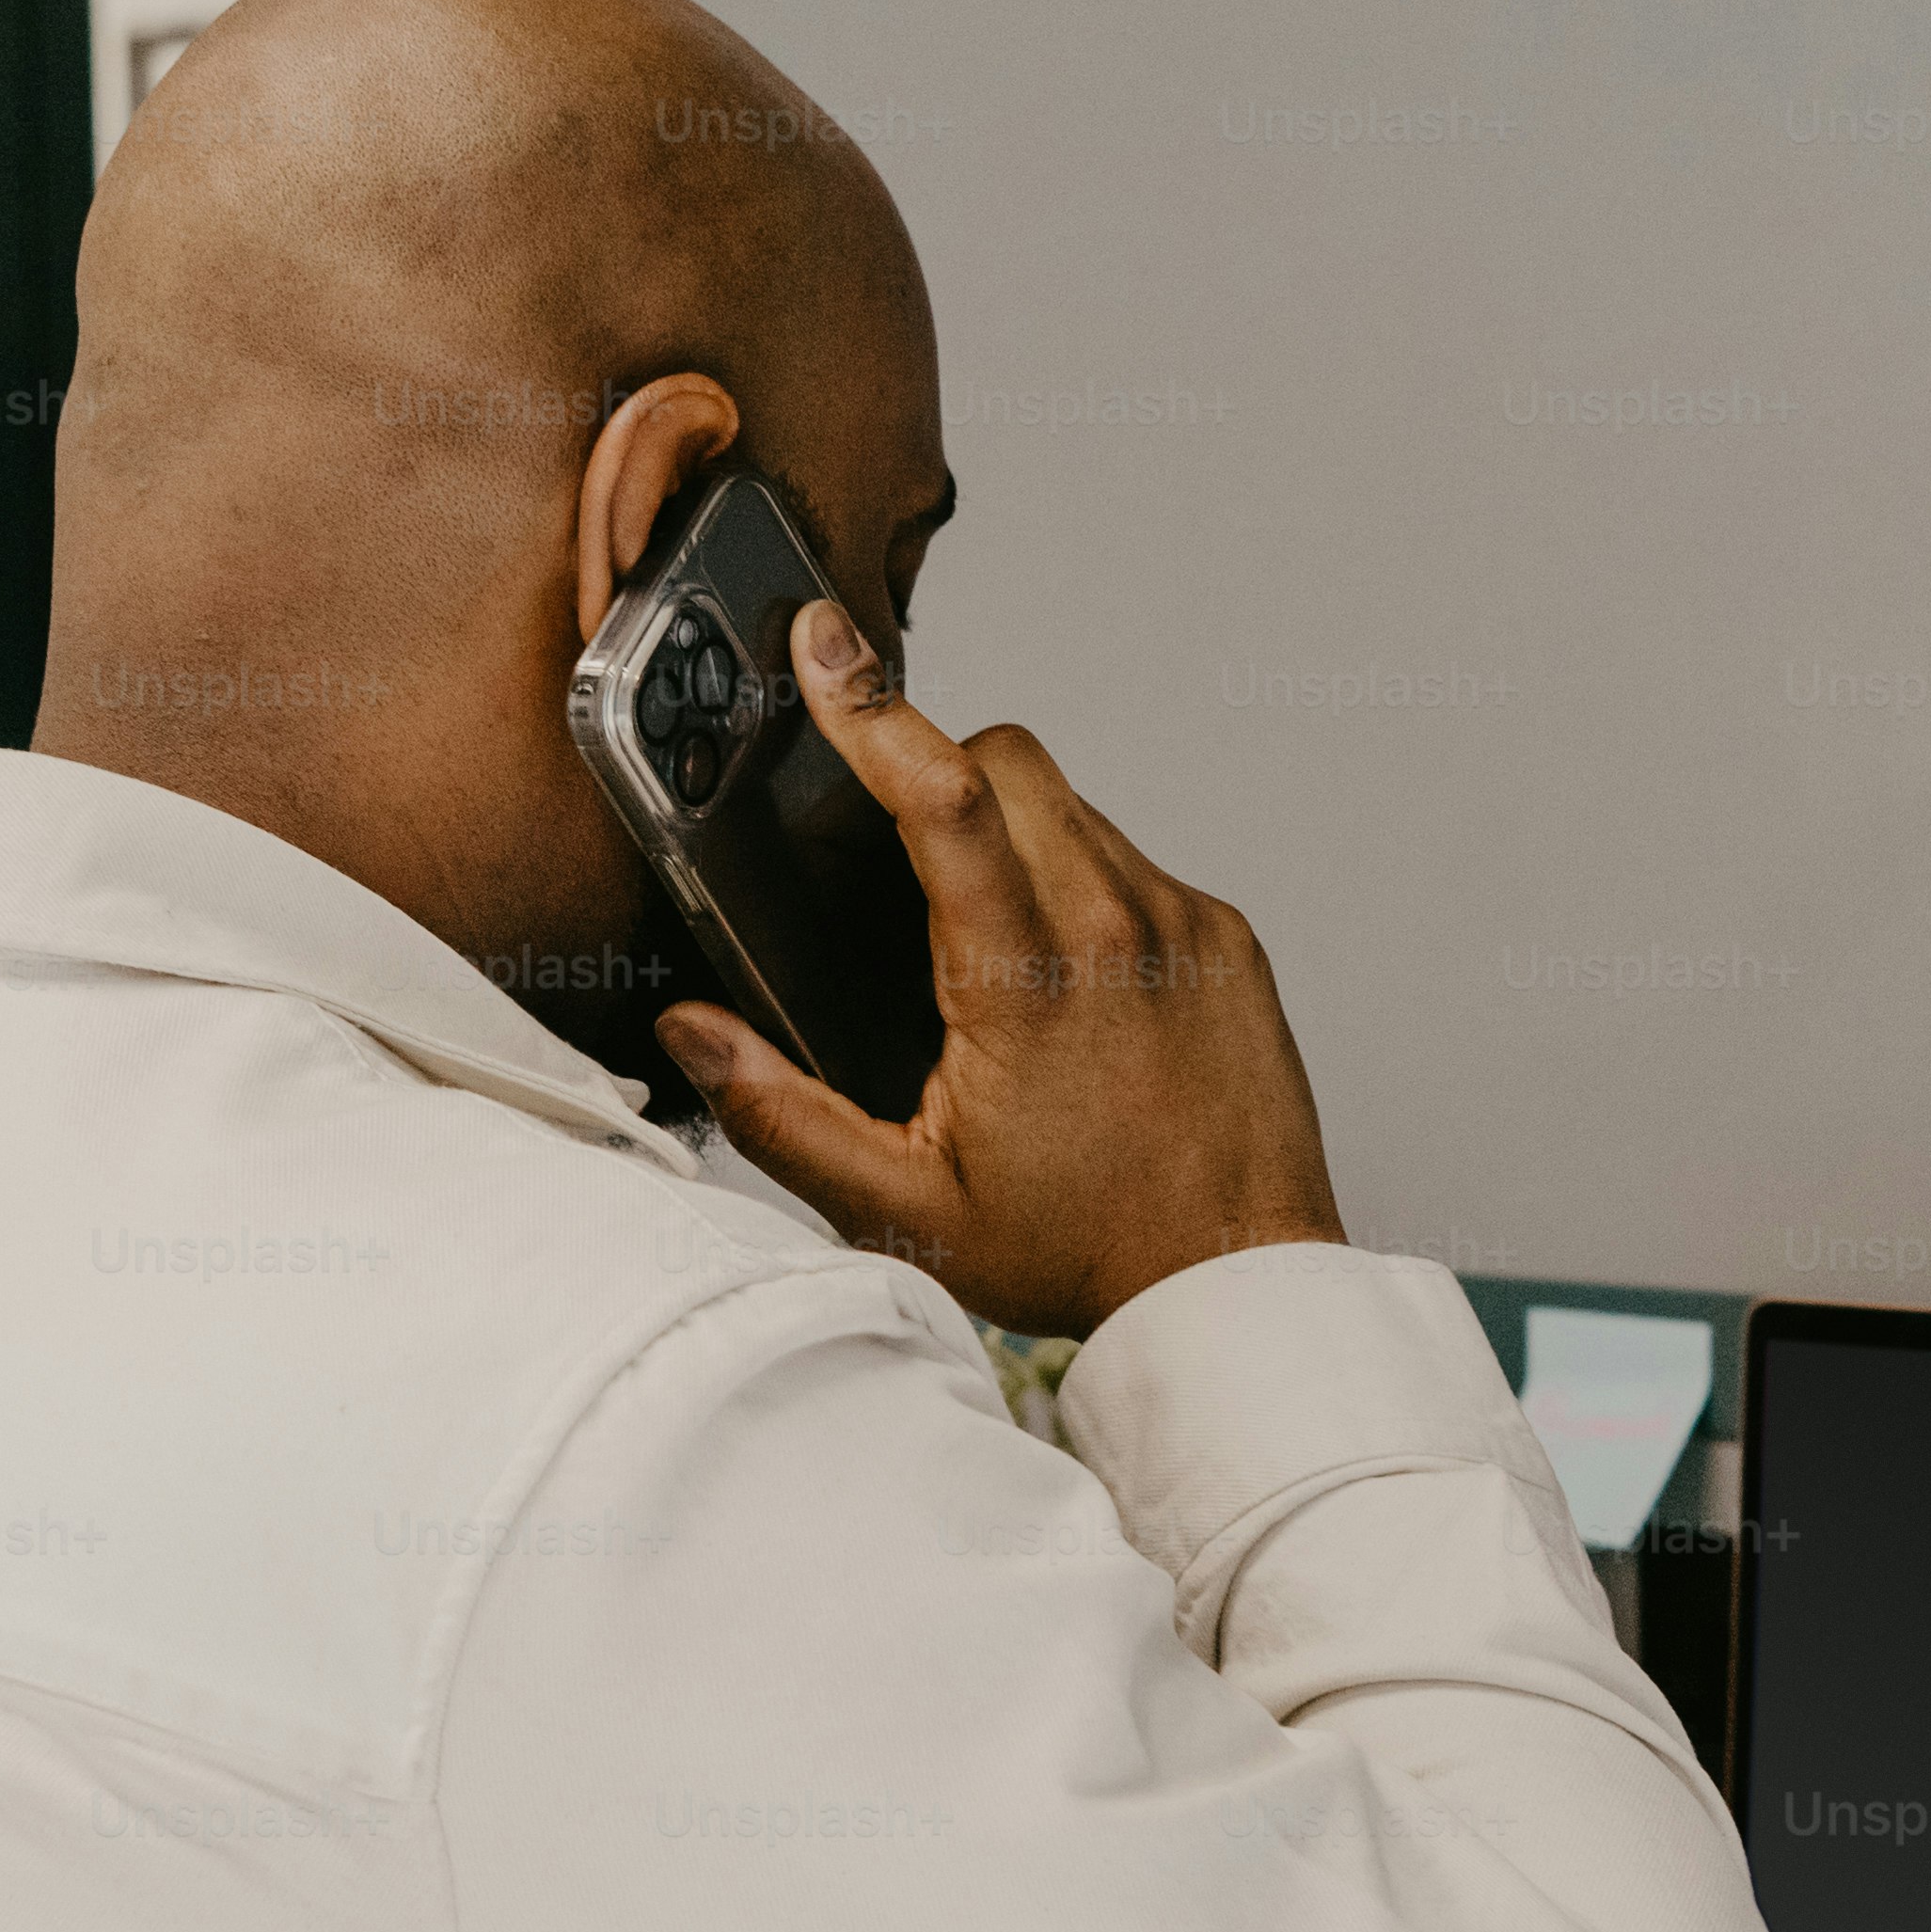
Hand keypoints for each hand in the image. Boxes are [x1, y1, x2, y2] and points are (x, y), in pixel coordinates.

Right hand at [657, 603, 1346, 1338]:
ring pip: (1074, 806)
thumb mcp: (903, 1210)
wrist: (1236, 1286)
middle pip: (1009, 764)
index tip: (828, 645)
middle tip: (896, 848)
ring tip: (982, 941)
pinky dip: (1085, 883)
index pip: (942, 799)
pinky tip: (1068, 977)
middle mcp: (1116, 929)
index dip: (874, 708)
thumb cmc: (1085, 1252)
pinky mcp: (1226, 937)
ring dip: (1013, 833)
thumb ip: (782, 1116)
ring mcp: (1183, 923)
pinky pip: (1136, 859)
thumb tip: (694, 1033)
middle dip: (939, 771)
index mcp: (1024, 982)